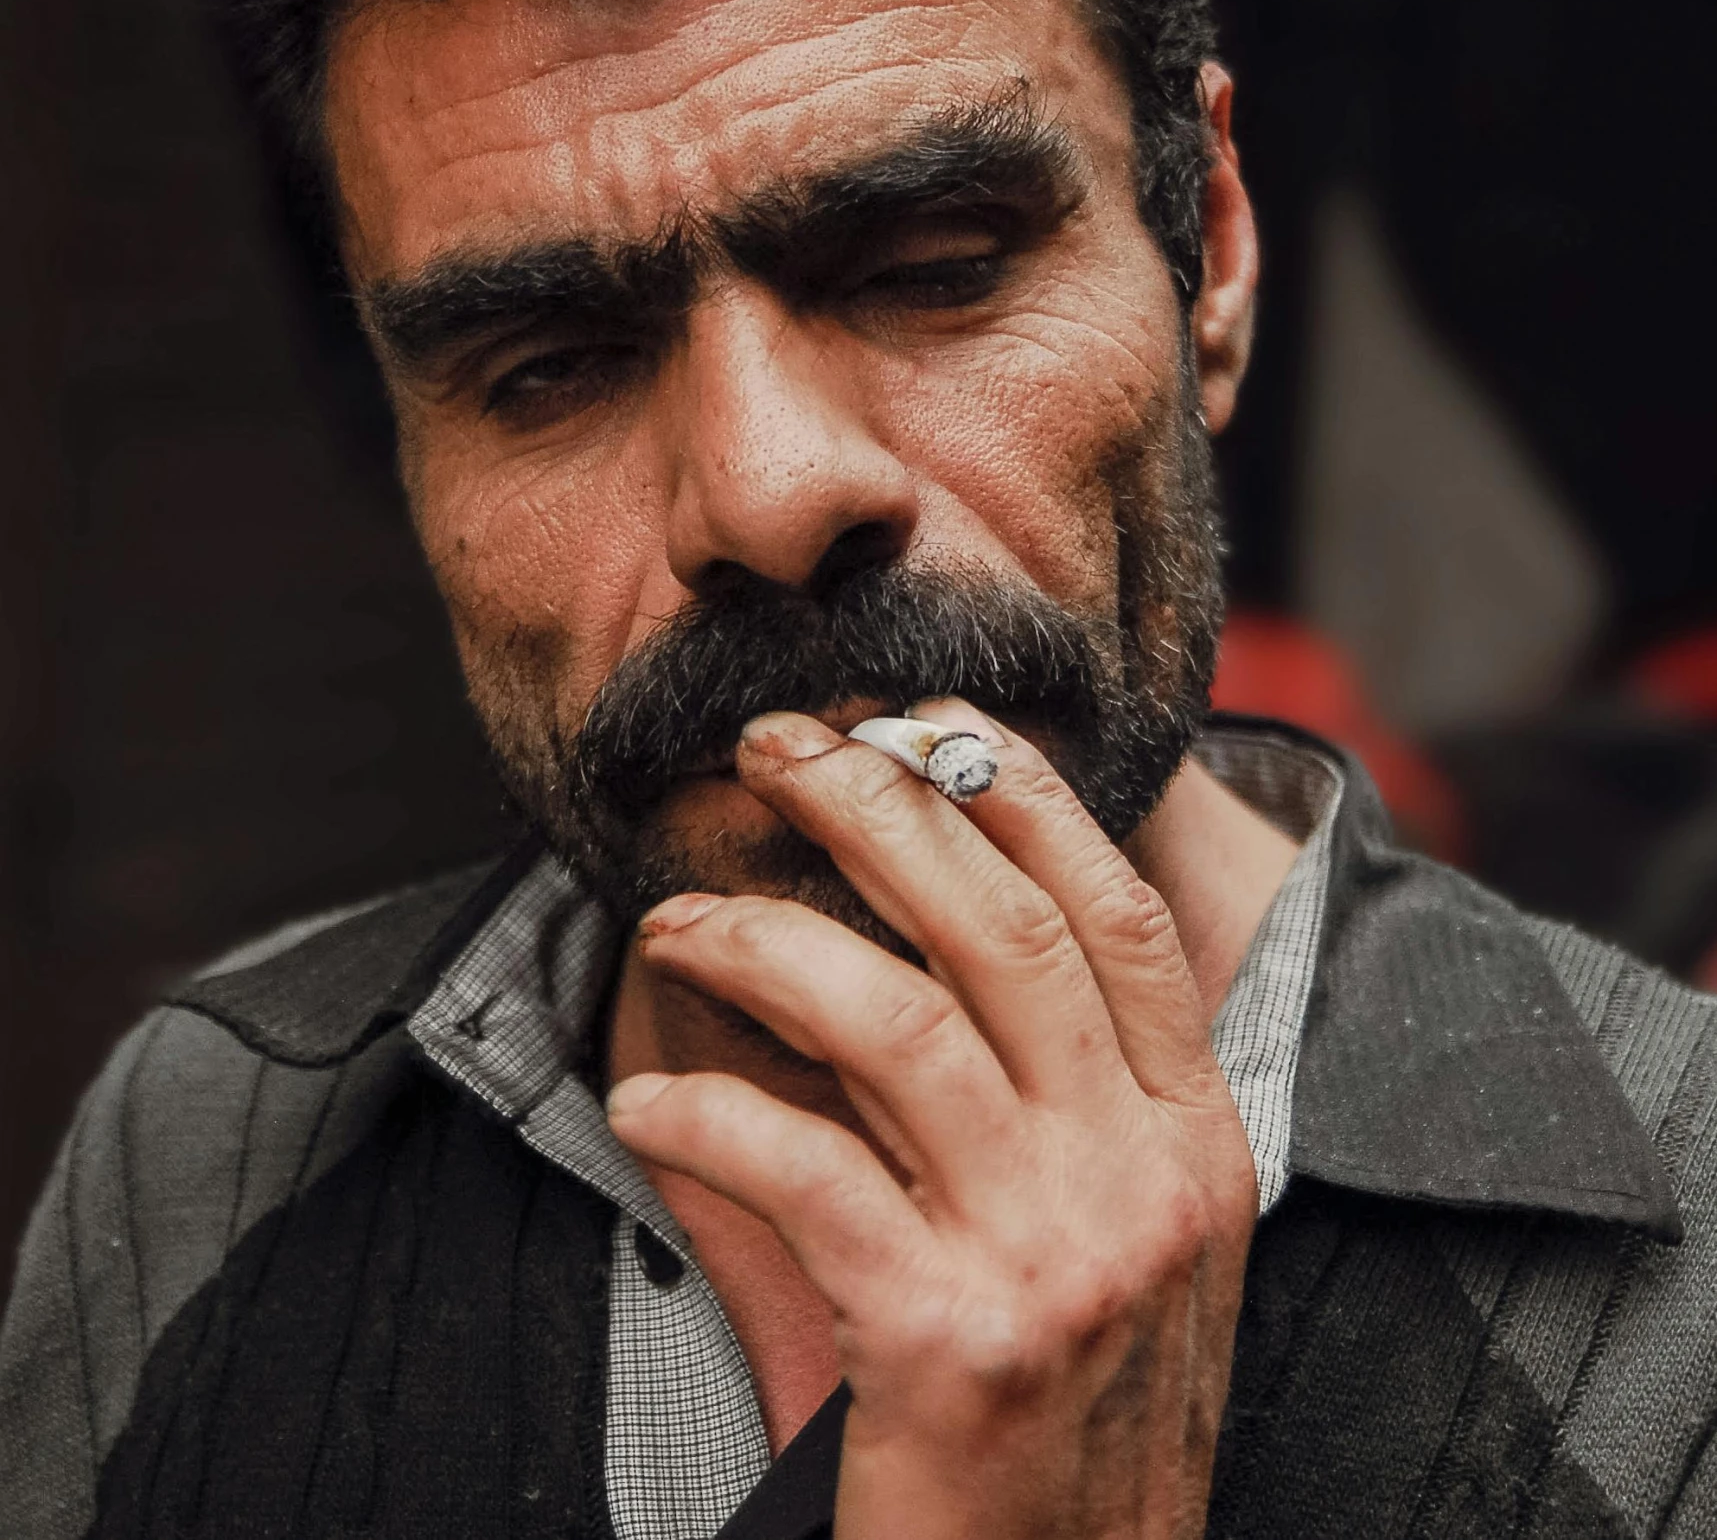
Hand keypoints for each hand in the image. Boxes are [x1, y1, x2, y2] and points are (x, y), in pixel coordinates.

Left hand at [605, 701, 1257, 1539]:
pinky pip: (803, 1169)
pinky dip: (709, 1115)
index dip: (1022, 799)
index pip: (1118, 918)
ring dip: (766, 943)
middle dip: (880, 810)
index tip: (926, 726)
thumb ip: (1068, 1097)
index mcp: (1198, 1145)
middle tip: (778, 748)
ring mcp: (1056, 1259)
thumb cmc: (1076, 1423)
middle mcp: (1145, 1182)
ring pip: (896, 1022)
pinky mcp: (950, 1343)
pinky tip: (649, 1102)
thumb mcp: (1126, 1244)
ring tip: (681, 919)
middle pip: (1003, 931)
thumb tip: (943, 935)